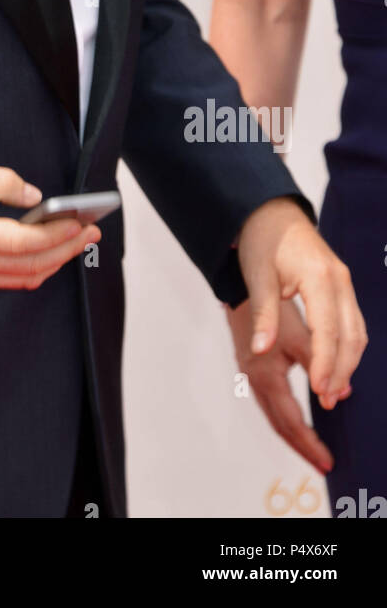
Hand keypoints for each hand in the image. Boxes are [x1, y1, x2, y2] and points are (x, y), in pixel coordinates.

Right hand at [0, 163, 100, 299]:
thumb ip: (3, 182)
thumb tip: (36, 197)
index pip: (27, 243)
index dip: (60, 235)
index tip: (82, 223)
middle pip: (33, 265)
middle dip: (68, 250)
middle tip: (90, 233)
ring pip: (24, 278)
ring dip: (54, 262)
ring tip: (76, 242)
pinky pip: (8, 282)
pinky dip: (32, 269)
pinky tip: (45, 252)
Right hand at [225, 296, 339, 474]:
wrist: (239, 286)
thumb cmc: (269, 307)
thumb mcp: (298, 336)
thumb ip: (320, 365)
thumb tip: (342, 392)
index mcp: (266, 377)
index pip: (291, 422)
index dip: (310, 443)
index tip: (327, 460)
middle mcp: (255, 381)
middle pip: (279, 425)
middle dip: (301, 447)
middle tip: (322, 464)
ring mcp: (250, 375)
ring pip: (273, 416)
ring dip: (293, 435)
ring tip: (311, 449)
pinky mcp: (251, 367)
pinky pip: (270, 403)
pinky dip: (285, 418)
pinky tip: (296, 420)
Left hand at [236, 197, 366, 409]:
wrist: (271, 212)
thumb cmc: (261, 241)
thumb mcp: (257, 276)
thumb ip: (263, 314)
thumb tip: (260, 351)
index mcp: (319, 277)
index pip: (328, 331)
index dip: (324, 363)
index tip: (318, 391)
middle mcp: (339, 280)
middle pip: (350, 336)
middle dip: (340, 371)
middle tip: (326, 400)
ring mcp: (344, 282)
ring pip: (357, 332)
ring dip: (347, 363)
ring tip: (331, 391)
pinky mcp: (342, 285)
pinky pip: (354, 322)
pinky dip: (348, 347)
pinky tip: (336, 365)